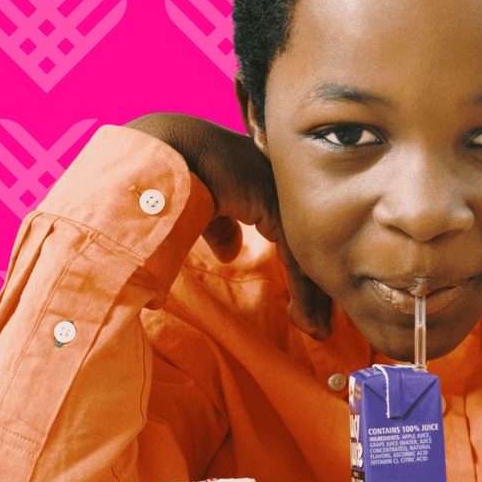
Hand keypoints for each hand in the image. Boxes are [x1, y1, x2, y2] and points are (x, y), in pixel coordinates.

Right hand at [126, 113, 332, 340]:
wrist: (161, 152)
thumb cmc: (170, 173)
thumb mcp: (203, 203)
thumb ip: (222, 226)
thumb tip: (229, 253)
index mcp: (263, 177)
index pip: (291, 225)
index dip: (300, 264)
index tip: (304, 298)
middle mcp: (281, 181)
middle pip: (308, 240)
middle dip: (315, 282)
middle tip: (320, 320)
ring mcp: (283, 194)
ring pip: (308, 253)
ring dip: (313, 296)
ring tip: (316, 329)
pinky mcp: (279, 213)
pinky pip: (298, 260)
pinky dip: (304, 294)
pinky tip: (305, 320)